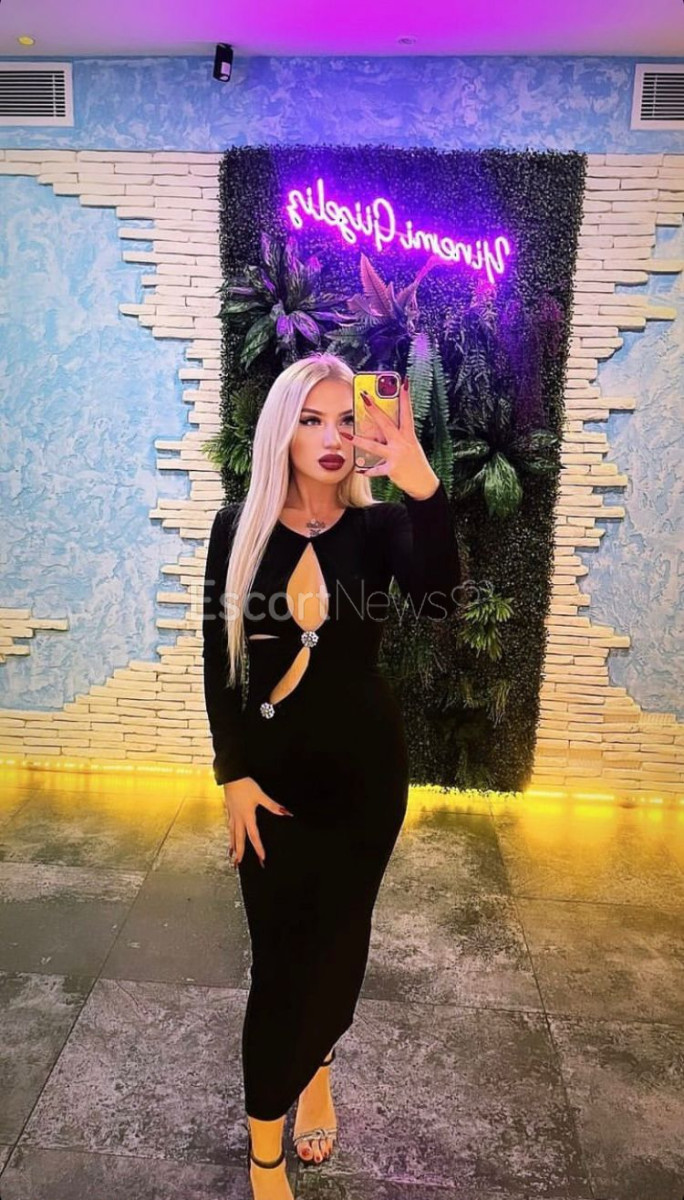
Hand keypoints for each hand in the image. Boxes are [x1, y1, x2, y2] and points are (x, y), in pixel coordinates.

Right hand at [222, 777, 292, 867]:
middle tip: (238, 864)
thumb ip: (272, 805)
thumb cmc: (245, 785)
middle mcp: (238, 819)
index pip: (254, 836)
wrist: (231, 776)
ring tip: (232, 856)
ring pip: (232, 834)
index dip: (258, 848)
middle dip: (240, 853)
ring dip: (233, 846)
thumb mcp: (260, 795)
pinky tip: (230, 837)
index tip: (262, 858)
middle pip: (239, 839)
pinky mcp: (229, 811)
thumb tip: (285, 813)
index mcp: (247, 817)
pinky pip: (229, 827)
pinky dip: (230, 835)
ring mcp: (232, 815)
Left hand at [340, 378, 439, 498]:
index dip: (406, 397)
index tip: (404, 382)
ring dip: (358, 440)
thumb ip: (397, 436)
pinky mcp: (393, 469)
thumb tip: (379, 427)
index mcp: (409, 435)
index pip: (407, 412)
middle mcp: (403, 443)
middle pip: (386, 423)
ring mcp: (397, 455)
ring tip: (346, 434)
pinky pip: (377, 469)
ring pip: (374, 446)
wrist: (424, 483)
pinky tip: (360, 470)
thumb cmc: (415, 462)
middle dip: (374, 409)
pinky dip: (368, 471)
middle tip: (364, 396)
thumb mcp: (410, 445)